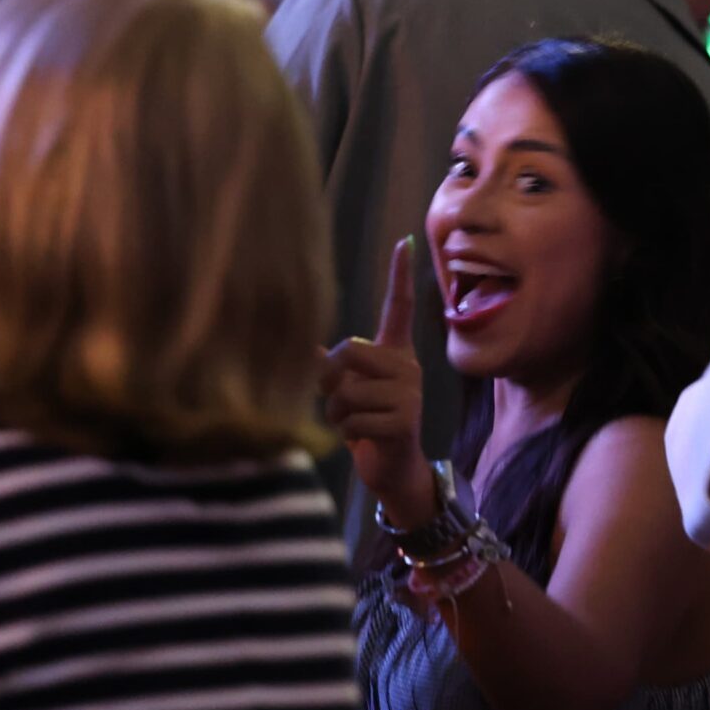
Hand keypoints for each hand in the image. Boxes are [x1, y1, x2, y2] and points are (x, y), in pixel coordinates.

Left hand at [324, 237, 431, 525]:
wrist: (394, 468)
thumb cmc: (367, 424)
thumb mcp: (348, 392)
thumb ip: (331, 369)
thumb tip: (300, 347)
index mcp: (395, 353)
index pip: (399, 308)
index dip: (400, 275)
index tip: (403, 241)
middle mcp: (407, 366)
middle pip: (349, 350)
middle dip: (330, 379)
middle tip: (338, 399)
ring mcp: (409, 393)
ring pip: (347, 390)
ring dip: (337, 413)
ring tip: (355, 423)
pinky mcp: (404, 420)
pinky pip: (355, 417)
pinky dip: (348, 432)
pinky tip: (366, 438)